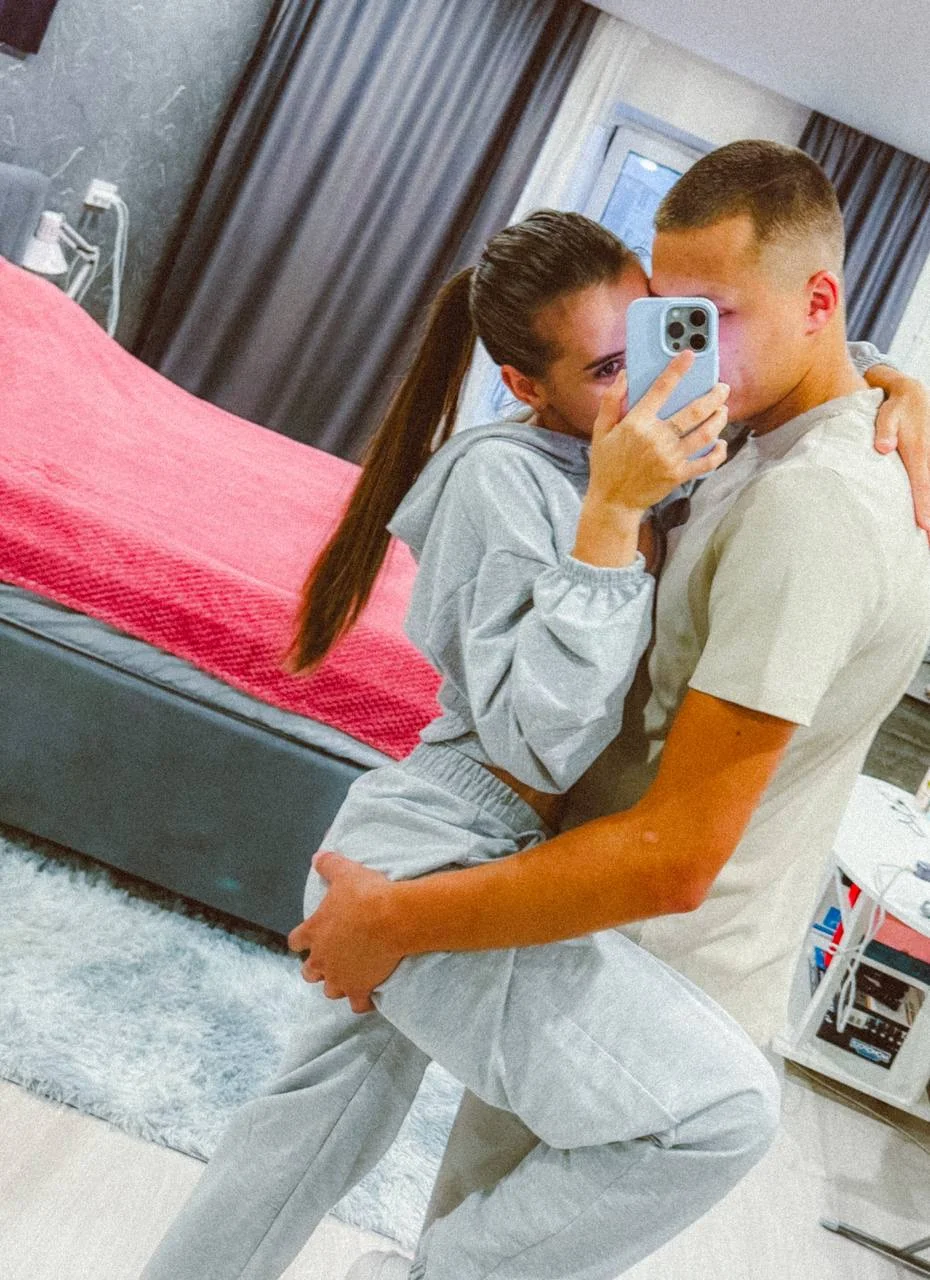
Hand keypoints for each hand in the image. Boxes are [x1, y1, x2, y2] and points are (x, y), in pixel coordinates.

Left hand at [287, 852, 403, 1014]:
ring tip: (349, 977)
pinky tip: (370, 994)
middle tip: (330, 960)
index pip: (296, 941)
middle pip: (309, 973)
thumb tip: (318, 856)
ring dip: (338, 984)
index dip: (301, 941)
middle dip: (317, 969)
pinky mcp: (361, 988)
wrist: (392, 918)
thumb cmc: (367, 894)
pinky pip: (358, 1004)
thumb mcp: (345, 872)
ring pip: (330, 991)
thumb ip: (329, 865)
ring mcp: (341, 976)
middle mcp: (323, 958)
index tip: (308, 939)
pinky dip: (363, 1001)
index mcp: (314, 932)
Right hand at [587, 351, 728, 515]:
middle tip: (722, 387)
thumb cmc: (606, 465)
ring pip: (706, 433)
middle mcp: (657, 438)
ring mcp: (670, 458)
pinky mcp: (678, 475)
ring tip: (723, 410)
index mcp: (637, 423)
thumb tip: (625, 375)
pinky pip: (706, 462)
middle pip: (694, 411)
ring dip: (719, 419)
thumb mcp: (601, 430)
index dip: (677, 369)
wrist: (613, 502)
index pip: (660, 389)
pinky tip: (721, 442)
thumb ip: (611, 401)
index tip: (689, 355)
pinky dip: (718, 452)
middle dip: (713, 395)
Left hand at [869, 368, 929, 535]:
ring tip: (927, 543)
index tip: (926, 527)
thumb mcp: (887, 416)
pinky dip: (928, 502)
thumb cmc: (896, 410)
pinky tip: (926, 527)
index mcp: (920, 453)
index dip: (925, 507)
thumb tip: (883, 448)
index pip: (923, 485)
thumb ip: (885, 432)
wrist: (913, 395)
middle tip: (928, 546)